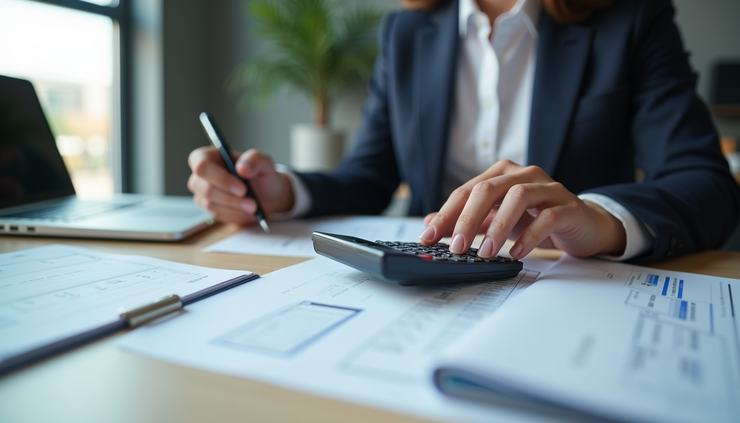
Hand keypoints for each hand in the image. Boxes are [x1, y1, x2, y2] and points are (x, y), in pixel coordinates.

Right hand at [187, 147, 293, 224]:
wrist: (266, 193)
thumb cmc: (260, 174)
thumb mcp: (263, 162)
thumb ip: (254, 159)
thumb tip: (242, 168)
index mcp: (208, 156)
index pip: (202, 166)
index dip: (220, 178)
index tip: (242, 188)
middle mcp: (201, 174)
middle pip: (205, 188)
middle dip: (230, 198)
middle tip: (252, 203)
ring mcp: (202, 192)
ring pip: (211, 204)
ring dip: (234, 208)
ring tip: (253, 208)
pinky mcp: (208, 208)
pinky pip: (216, 214)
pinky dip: (234, 215)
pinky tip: (248, 213)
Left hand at [418, 160, 625, 258]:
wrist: (581, 225)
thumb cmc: (535, 219)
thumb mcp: (495, 220)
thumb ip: (466, 220)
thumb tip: (428, 224)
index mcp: (501, 174)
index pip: (466, 191)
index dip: (445, 215)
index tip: (429, 237)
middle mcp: (523, 174)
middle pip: (488, 189)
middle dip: (467, 219)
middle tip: (457, 247)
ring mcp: (548, 187)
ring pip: (518, 196)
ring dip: (498, 226)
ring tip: (486, 253)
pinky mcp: (568, 206)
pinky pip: (547, 217)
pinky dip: (529, 236)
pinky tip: (517, 253)